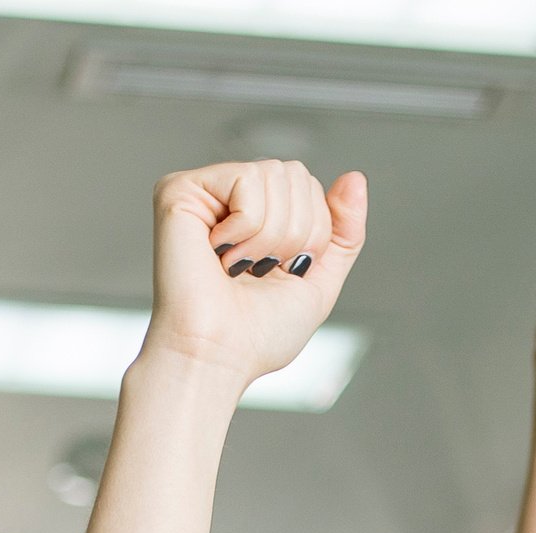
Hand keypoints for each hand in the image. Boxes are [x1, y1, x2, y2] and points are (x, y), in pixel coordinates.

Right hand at [144, 159, 369, 396]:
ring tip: (237, 267)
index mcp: (257, 213)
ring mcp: (203, 190)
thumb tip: (356, 177)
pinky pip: (247, 180)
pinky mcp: (179, 189)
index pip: (308, 185)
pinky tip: (218, 254)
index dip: (313, 232)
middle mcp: (228, 195)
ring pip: (274, 174)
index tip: (282, 271)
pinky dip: (247, 227)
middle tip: (258, 270)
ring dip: (270, 236)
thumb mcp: (320, 281)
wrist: (217, 357)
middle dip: (295, 231)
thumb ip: (344, 231)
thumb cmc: (257, 333)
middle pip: (295, 173)